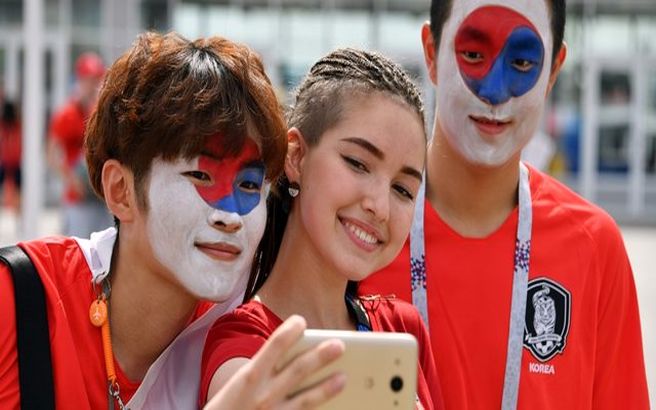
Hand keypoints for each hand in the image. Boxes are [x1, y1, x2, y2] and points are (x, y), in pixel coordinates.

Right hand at [204, 315, 345, 409]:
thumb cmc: (227, 407)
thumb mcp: (238, 383)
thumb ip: (260, 367)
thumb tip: (280, 346)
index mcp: (250, 375)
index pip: (274, 344)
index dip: (290, 330)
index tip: (301, 321)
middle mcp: (263, 393)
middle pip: (298, 369)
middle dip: (320, 356)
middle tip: (339, 345)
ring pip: (307, 398)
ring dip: (327, 387)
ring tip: (343, 378)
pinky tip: (334, 406)